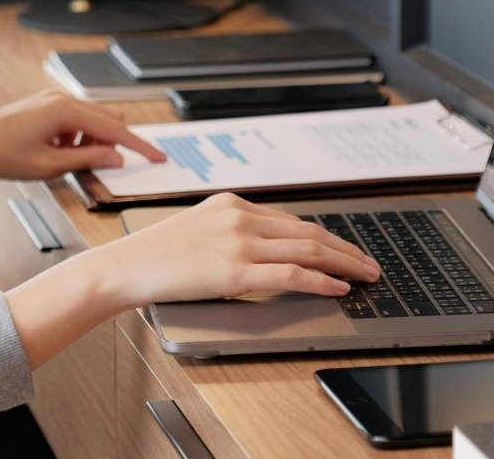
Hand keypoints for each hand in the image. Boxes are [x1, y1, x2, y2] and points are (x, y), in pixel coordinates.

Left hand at [0, 89, 165, 180]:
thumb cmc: (0, 154)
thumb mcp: (48, 166)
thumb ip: (86, 160)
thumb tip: (115, 158)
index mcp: (64, 110)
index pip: (115, 129)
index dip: (138, 146)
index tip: (157, 157)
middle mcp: (61, 99)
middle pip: (108, 118)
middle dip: (113, 143)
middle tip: (107, 167)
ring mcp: (52, 100)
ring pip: (92, 120)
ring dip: (91, 142)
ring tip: (67, 163)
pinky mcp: (45, 106)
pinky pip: (75, 120)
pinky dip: (76, 138)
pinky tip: (57, 154)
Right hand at [97, 193, 379, 304]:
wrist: (125, 266)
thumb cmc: (155, 255)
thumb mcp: (198, 229)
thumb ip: (232, 232)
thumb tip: (268, 251)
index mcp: (231, 204)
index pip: (291, 220)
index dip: (325, 236)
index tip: (344, 248)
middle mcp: (239, 217)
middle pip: (308, 232)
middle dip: (344, 249)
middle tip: (368, 264)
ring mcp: (239, 243)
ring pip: (307, 250)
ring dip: (342, 264)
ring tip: (364, 276)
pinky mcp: (235, 272)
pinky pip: (291, 275)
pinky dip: (320, 281)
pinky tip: (336, 288)